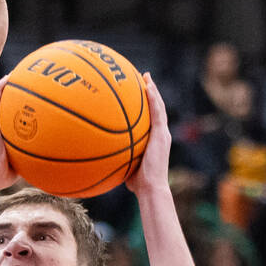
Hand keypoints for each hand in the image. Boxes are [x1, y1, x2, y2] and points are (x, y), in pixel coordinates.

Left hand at [125, 74, 171, 195]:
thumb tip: (102, 159)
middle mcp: (161, 135)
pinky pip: (157, 112)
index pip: (151, 120)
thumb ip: (118, 159)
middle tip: (143, 79)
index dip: (146, 106)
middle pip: (156, 109)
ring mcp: (163, 134)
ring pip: (159, 107)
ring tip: (146, 76)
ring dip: (153, 90)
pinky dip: (153, 98)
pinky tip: (148, 86)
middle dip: (150, 93)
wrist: (150, 188)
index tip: (138, 94)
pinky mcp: (162, 135)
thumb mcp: (126, 167)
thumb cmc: (138, 184)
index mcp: (154, 141)